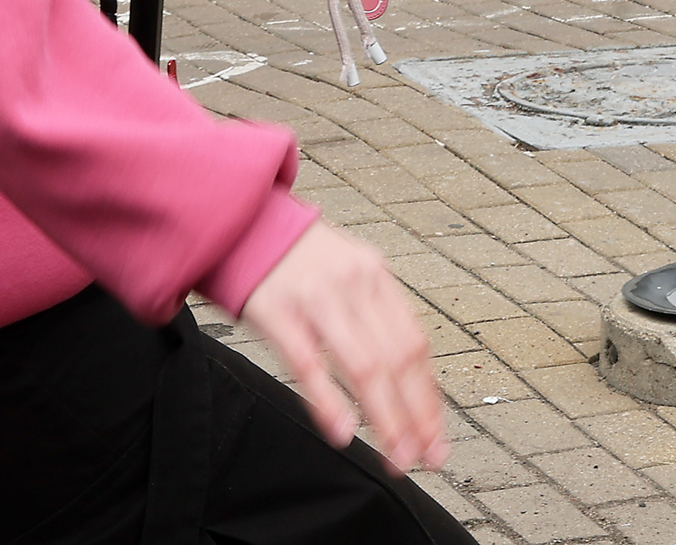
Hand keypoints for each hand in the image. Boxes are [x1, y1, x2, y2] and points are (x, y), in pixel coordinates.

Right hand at [238, 221, 449, 472]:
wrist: (238, 218)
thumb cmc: (293, 256)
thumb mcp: (346, 270)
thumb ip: (373, 313)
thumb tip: (404, 373)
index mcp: (376, 276)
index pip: (416, 344)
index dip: (429, 395)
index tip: (437, 435)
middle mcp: (353, 284)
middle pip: (398, 360)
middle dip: (417, 416)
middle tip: (427, 457)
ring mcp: (316, 297)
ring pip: (365, 366)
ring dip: (386, 418)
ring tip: (396, 455)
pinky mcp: (276, 311)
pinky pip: (309, 363)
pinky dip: (330, 401)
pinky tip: (343, 431)